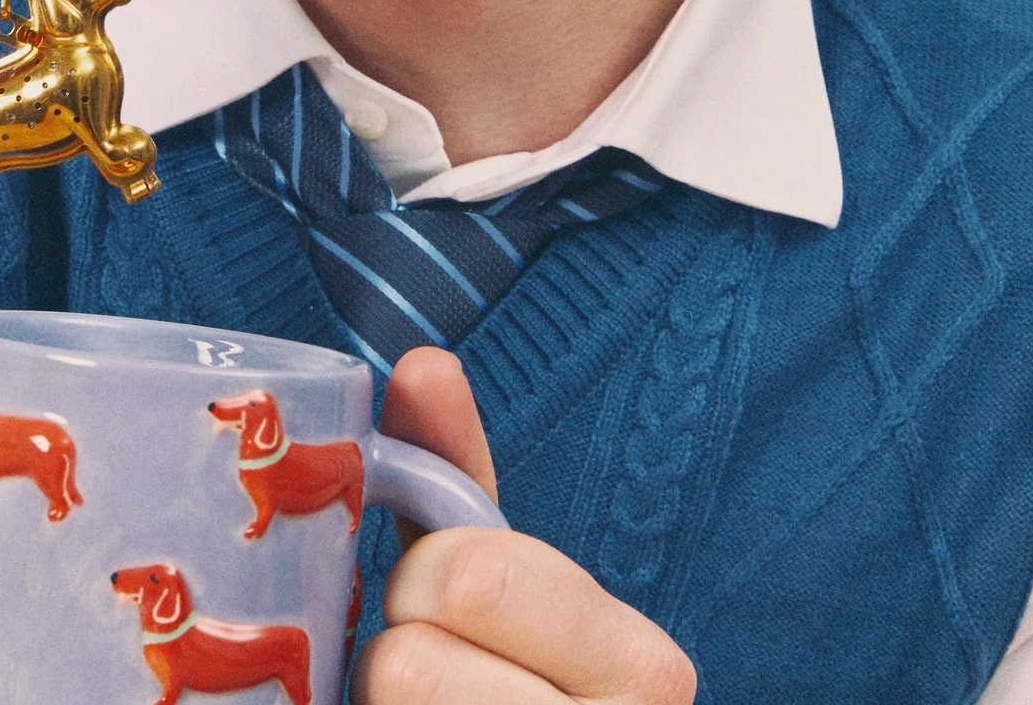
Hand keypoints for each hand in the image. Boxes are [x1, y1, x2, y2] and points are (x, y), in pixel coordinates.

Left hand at [354, 349, 695, 704]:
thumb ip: (462, 479)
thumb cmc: (518, 689)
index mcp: (644, 666)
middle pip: (407, 664)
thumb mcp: (505, 586)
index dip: (420, 581)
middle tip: (421, 676)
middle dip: (390, 656)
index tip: (439, 606)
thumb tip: (424, 362)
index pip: (466, 574)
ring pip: (388, 700)